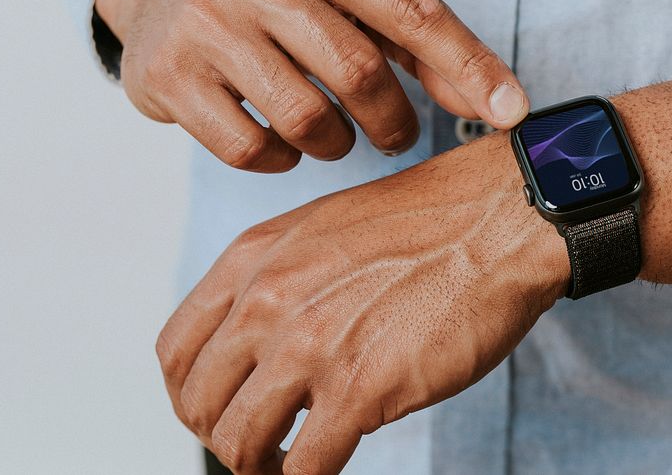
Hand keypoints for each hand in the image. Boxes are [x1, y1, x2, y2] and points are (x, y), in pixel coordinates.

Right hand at [96, 0, 528, 171]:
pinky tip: (284, 144)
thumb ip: (416, 43)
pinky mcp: (170, 75)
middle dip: (392, 120)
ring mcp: (205, 23)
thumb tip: (495, 102)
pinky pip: (251, 148)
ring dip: (337, 144)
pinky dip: (282, 159)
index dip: (467, 63)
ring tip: (334, 135)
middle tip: (396, 135)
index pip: (407, 6)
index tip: (511, 111)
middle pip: (358, 70)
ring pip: (306, 118)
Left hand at [156, 132, 567, 473]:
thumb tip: (261, 345)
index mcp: (254, 260)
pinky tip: (327, 466)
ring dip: (257, 466)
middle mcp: (269, 302)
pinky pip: (305, 468)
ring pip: (239, 444)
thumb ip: (278, 282)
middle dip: (220, 436)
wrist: (496, 222)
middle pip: (199, 405)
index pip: (176, 351)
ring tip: (286, 464)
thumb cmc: (426, 224)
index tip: (215, 410)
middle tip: (254, 445)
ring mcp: (311, 348)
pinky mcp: (361, 391)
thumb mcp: (323, 230)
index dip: (188, 395)